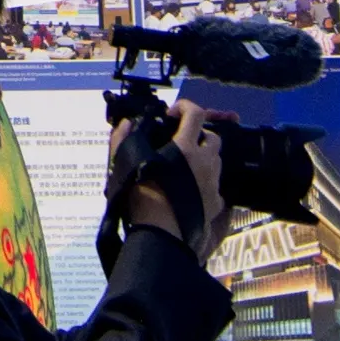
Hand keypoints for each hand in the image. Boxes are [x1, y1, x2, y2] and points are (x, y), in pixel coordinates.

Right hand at [113, 100, 226, 264]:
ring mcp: (213, 181)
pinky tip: (191, 190)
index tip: (173, 112)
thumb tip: (127, 124)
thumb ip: (122, 140)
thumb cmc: (141, 197)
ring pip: (216, 160)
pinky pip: (215, 185)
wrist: (160, 234)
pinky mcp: (217, 201)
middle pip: (212, 137)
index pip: (195, 114)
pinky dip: (206, 182)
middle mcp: (204, 161)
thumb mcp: (124, 165)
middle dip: (199, 135)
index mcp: (184, 148)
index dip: (185, 106)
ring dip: (204, 157)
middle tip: (182, 143)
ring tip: (186, 167)